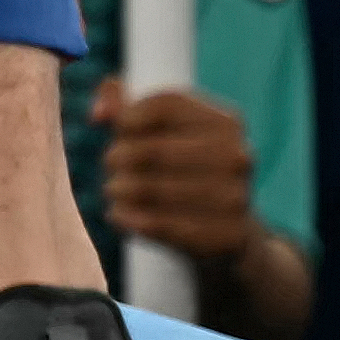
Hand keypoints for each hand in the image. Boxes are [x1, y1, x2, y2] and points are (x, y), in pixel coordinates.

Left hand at [89, 83, 259, 259]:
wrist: (225, 227)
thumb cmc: (180, 165)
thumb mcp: (158, 126)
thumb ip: (122, 101)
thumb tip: (100, 113)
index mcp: (227, 122)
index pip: (165, 105)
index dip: (129, 116)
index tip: (118, 128)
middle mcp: (238, 158)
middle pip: (153, 150)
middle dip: (118, 156)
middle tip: (110, 163)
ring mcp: (236, 199)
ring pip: (151, 190)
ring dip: (118, 188)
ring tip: (113, 189)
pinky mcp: (226, 237)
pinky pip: (159, 226)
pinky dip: (128, 218)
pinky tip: (118, 214)